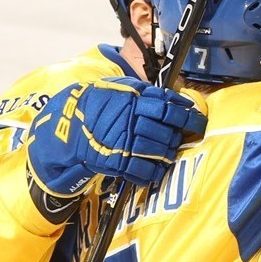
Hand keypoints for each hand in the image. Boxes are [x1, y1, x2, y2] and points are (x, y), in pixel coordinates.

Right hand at [26, 77, 206, 220]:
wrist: (63, 127)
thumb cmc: (95, 104)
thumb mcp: (118, 88)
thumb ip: (144, 92)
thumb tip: (174, 98)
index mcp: (134, 99)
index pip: (169, 106)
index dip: (187, 114)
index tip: (196, 119)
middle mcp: (131, 119)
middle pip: (167, 130)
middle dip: (178, 135)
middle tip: (182, 137)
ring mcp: (123, 141)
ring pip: (159, 150)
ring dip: (168, 153)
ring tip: (168, 153)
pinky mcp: (116, 160)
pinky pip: (143, 170)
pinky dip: (153, 173)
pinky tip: (156, 172)